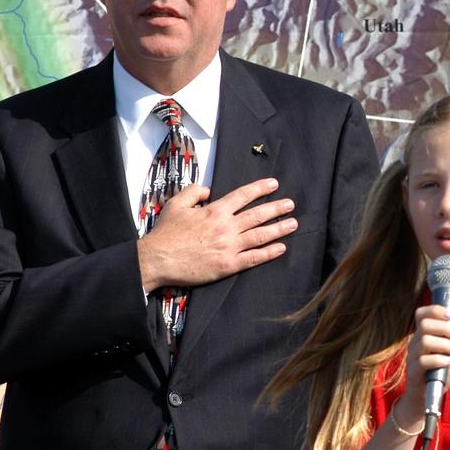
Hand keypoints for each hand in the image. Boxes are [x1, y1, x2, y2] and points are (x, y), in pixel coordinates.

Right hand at [137, 178, 296, 291]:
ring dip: (279, 228)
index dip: (260, 188)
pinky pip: (254, 258)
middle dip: (277, 208)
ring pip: (260, 235)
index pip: (243, 195)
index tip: (274, 184)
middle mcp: (226, 227)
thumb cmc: (165, 232)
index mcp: (215, 210)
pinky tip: (281, 248)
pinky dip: (269, 253)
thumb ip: (194, 192)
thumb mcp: (176, 204)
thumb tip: (208, 190)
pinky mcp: (227, 265)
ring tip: (293, 223)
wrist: (156, 260)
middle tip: (291, 204)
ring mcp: (228, 247)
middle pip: (258, 214)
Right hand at [393, 302, 449, 426]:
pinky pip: (423, 360)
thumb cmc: (438, 375)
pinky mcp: (413, 371)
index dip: (435, 310)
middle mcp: (415, 343)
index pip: (422, 314)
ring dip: (444, 344)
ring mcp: (412, 356)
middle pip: (425, 324)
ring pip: (424, 341)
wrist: (425, 399)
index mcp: (423, 335)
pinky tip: (448, 363)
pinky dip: (439, 359)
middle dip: (445, 328)